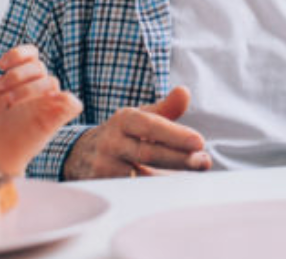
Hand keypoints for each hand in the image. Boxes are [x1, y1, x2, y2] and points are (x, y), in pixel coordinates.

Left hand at [0, 40, 82, 175]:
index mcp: (23, 77)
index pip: (31, 53)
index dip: (18, 53)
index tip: (0, 65)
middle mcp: (38, 86)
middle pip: (39, 66)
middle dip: (17, 75)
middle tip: (0, 91)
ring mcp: (49, 102)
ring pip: (51, 80)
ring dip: (29, 89)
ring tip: (9, 103)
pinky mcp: (58, 118)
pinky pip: (73, 103)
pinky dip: (64, 101)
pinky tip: (43, 106)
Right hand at [62, 86, 210, 179]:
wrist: (81, 154)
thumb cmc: (122, 133)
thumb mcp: (140, 116)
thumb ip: (166, 108)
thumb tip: (185, 92)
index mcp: (124, 119)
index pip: (151, 126)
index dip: (175, 134)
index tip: (199, 142)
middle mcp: (112, 142)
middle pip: (149, 153)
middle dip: (180, 159)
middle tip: (204, 162)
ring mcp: (104, 166)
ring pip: (141, 178)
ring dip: (170, 179)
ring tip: (192, 178)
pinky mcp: (102, 187)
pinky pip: (131, 193)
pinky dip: (152, 193)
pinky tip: (170, 191)